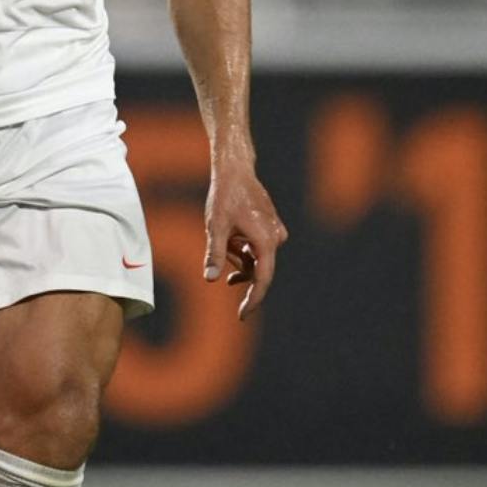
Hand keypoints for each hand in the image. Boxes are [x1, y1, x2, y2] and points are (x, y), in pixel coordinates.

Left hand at [203, 157, 287, 319]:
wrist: (235, 171)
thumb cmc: (224, 197)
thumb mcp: (215, 227)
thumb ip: (215, 254)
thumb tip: (210, 279)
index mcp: (266, 240)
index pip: (262, 279)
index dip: (253, 300)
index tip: (242, 315)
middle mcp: (276, 238)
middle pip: (258, 269)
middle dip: (240, 269)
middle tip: (224, 259)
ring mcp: (276, 232)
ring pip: (256, 258)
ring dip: (239, 255)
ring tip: (226, 236)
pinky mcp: (272, 227)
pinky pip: (258, 248)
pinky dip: (244, 247)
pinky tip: (233, 235)